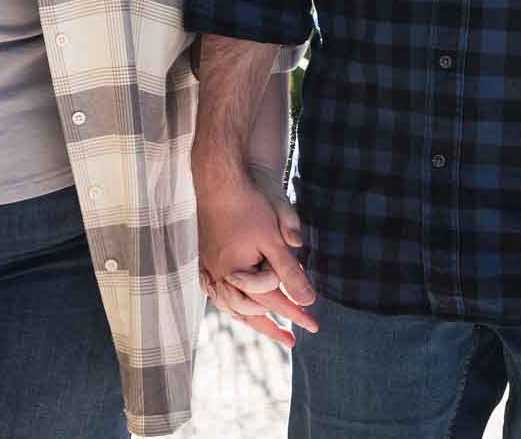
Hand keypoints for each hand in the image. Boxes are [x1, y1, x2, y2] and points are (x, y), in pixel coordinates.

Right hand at [195, 163, 316, 346]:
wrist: (219, 182)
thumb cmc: (249, 207)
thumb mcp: (275, 240)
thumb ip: (290, 273)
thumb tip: (308, 301)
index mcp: (235, 273)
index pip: (272, 301)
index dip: (295, 314)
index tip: (314, 326)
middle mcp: (218, 276)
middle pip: (248, 312)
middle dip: (272, 326)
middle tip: (292, 339)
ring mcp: (209, 269)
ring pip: (231, 306)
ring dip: (251, 320)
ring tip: (270, 330)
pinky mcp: (205, 261)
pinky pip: (218, 294)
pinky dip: (233, 305)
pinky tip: (241, 308)